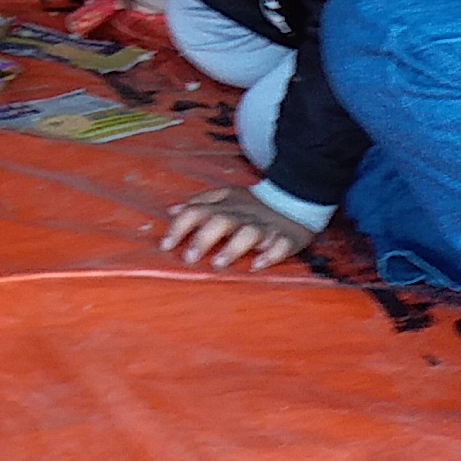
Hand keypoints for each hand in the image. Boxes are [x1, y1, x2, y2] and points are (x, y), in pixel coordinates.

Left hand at [160, 184, 313, 270]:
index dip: (180, 227)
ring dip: (233, 247)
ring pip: (248, 233)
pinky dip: (269, 255)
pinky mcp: (286, 237)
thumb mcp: (225, 196)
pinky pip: (279, 246)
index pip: (197, 210)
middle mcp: (243, 214)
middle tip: (189, 258)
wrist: (295, 197)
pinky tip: (258, 264)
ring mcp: (265, 226)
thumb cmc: (252, 204)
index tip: (165, 245)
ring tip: (219, 263)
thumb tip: (171, 210)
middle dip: (204, 238)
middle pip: (221, 221)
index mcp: (226, 204)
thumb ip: (199, 203)